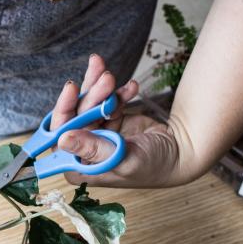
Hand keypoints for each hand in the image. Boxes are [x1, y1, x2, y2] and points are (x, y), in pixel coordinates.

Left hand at [50, 54, 187, 187]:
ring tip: (112, 77)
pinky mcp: (110, 121)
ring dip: (101, 89)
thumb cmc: (155, 165)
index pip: (60, 137)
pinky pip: (107, 102)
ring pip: (90, 104)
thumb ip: (95, 148)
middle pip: (76, 116)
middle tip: (107, 79)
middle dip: (91, 95)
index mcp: (78, 166)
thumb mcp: (124, 158)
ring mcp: (96, 134)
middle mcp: (83, 151)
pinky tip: (132, 88)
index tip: (72, 88)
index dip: (64, 111)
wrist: (182, 151)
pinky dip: (118, 93)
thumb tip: (64, 140)